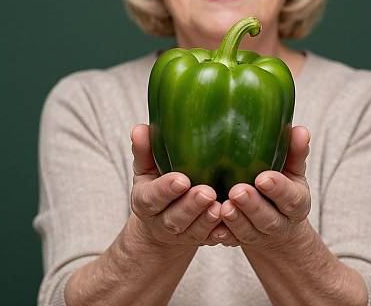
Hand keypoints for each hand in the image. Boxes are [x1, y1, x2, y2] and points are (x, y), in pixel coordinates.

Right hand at [129, 124, 222, 252]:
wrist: (161, 222)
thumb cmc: (157, 182)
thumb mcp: (146, 168)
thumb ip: (144, 150)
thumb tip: (139, 129)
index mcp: (146, 200)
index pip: (152, 197)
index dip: (166, 190)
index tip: (182, 179)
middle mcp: (162, 221)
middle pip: (175, 218)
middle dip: (191, 207)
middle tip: (207, 193)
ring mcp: (183, 234)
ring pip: (195, 232)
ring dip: (207, 221)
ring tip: (221, 207)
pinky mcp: (201, 240)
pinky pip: (212, 241)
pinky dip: (221, 235)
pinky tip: (231, 228)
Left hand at [216, 126, 311, 250]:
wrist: (278, 228)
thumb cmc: (283, 187)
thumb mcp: (292, 170)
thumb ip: (296, 152)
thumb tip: (301, 130)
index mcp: (295, 202)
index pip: (290, 197)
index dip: (277, 189)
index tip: (263, 178)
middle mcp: (279, 222)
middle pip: (267, 218)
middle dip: (252, 206)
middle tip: (237, 191)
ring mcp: (259, 235)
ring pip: (247, 232)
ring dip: (235, 221)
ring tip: (223, 207)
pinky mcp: (240, 241)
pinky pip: (230, 241)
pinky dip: (221, 236)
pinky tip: (212, 228)